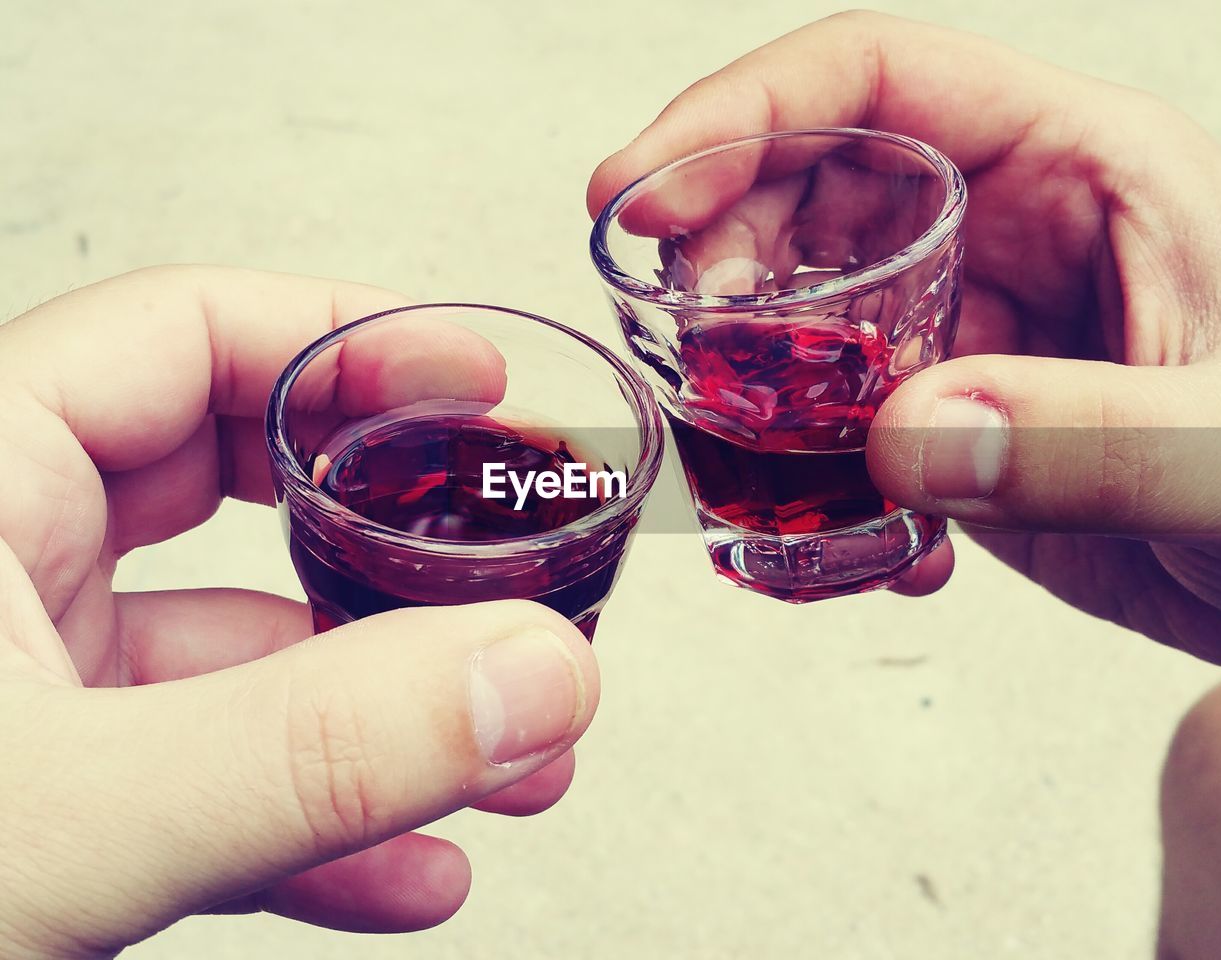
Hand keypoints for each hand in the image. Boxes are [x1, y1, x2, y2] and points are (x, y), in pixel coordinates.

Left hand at [0, 266, 598, 957]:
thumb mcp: (61, 820)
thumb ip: (313, 751)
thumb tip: (533, 676)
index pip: (188, 338)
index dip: (349, 342)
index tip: (475, 384)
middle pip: (241, 488)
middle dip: (395, 544)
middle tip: (507, 565)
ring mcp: (27, 687)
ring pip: (244, 652)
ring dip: (389, 710)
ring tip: (512, 758)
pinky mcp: (48, 793)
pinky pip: (211, 774)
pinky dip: (320, 820)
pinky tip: (409, 872)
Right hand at [589, 11, 1220, 666]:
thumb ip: (1091, 438)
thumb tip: (902, 436)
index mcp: (1083, 169)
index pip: (879, 80)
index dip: (741, 116)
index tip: (641, 195)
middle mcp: (1011, 232)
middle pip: (811, 189)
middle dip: (721, 256)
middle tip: (689, 345)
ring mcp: (976, 330)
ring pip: (810, 315)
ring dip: (760, 383)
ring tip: (764, 456)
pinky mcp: (960, 417)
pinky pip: (845, 424)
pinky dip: (822, 485)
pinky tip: (878, 544)